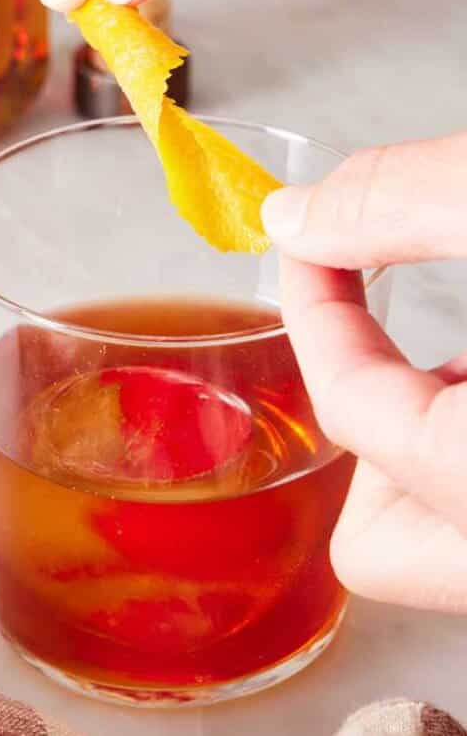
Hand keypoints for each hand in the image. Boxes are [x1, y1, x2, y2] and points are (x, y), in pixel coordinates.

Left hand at [263, 133, 466, 612]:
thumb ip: (407, 200)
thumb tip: (299, 211)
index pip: (355, 410)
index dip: (317, 312)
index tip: (316, 247)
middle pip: (374, 545)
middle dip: (365, 440)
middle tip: (403, 347)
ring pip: (437, 548)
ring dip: (427, 454)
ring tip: (464, 364)